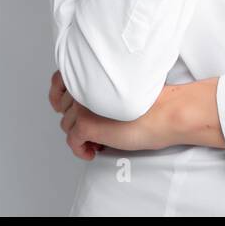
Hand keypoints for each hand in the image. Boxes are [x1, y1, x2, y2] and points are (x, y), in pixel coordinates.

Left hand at [48, 69, 175, 158]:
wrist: (166, 112)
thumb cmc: (153, 102)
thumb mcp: (121, 88)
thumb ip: (100, 89)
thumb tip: (84, 106)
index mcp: (93, 74)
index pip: (59, 80)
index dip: (58, 96)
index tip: (61, 106)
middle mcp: (84, 87)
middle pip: (64, 108)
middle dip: (74, 120)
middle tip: (91, 128)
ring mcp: (83, 107)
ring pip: (66, 125)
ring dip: (80, 136)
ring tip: (97, 141)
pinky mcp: (87, 126)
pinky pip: (73, 142)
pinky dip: (81, 150)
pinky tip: (92, 151)